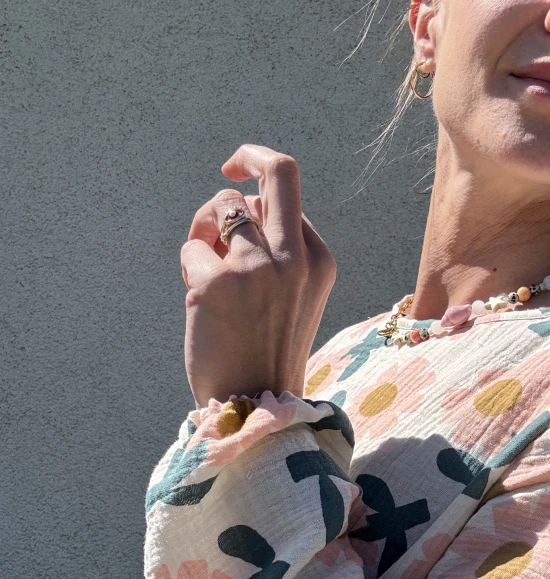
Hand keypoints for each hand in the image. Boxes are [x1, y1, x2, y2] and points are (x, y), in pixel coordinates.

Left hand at [181, 144, 336, 408]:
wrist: (256, 410)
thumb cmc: (267, 355)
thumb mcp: (295, 300)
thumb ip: (281, 253)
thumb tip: (239, 204)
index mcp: (319, 262)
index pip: (290, 199)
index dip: (259, 199)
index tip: (240, 187)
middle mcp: (294, 257)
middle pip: (279, 170)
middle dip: (249, 156)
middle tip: (229, 166)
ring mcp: (257, 267)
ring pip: (223, 205)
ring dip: (206, 227)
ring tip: (205, 266)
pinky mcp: (217, 282)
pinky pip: (193, 246)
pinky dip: (190, 267)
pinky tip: (200, 300)